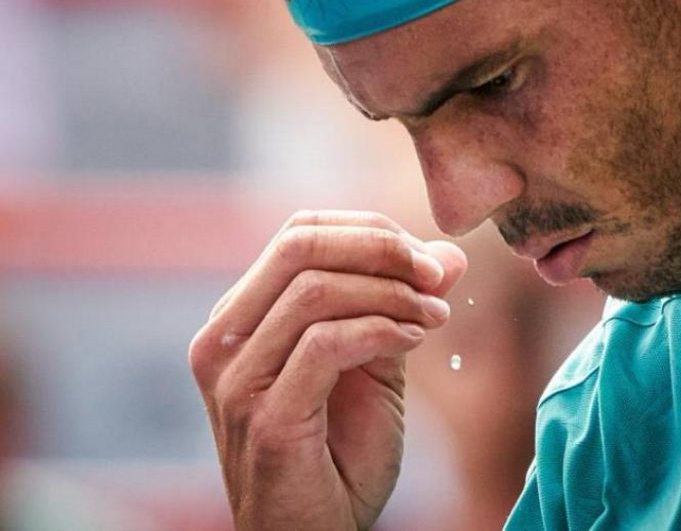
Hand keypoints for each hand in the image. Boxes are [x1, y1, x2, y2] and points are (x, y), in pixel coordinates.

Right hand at [189, 210, 466, 530]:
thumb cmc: (338, 456)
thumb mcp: (376, 367)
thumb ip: (398, 307)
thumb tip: (449, 256)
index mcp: (242, 318)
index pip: (299, 232)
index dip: (369, 231)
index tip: (426, 258)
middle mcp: (224, 339)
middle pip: (300, 245)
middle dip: (381, 248)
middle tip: (435, 274)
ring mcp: (236, 379)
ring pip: (315, 290)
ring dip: (392, 294)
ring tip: (435, 315)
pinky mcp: (264, 417)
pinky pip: (326, 343)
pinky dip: (382, 330)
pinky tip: (415, 340)